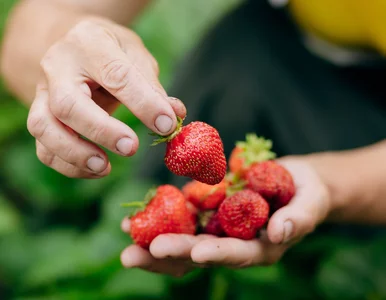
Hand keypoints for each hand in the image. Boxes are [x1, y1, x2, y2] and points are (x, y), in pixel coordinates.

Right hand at [27, 17, 184, 177]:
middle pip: (68, 104)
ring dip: (75, 153)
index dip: (143, 103)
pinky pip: (44, 147)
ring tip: (105, 168)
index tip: (166, 125)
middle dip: (102, 131)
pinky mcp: (39, 115)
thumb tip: (174, 115)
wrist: (75, 45)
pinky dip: (68, 165)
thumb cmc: (112, 51)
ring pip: (44, 127)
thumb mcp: (136, 55)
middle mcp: (58, 66)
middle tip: (131, 148)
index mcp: (90, 43)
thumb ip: (152, 86)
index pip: (116, 75)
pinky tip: (96, 169)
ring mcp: (42, 92)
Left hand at [119, 157, 330, 276]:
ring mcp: (217, 227)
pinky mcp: (206, 210)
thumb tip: (280, 233)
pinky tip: (135, 216)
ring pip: (182, 238)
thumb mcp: (310, 203)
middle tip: (134, 255)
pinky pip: (180, 215)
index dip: (216, 254)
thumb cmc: (308, 194)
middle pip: (197, 255)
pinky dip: (159, 215)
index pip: (235, 255)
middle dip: (167, 255)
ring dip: (152, 239)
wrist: (293, 181)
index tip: (196, 253)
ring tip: (126, 234)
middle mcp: (233, 243)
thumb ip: (299, 218)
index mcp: (259, 249)